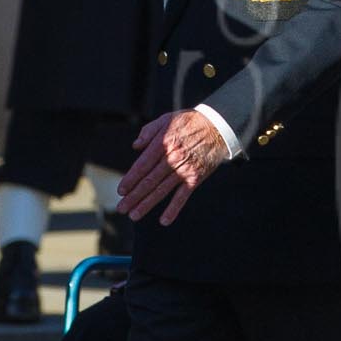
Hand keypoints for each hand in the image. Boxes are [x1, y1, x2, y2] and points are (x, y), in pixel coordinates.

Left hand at [117, 109, 230, 225]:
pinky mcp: (196, 178)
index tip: (121, 191)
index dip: (130, 179)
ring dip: (147, 204)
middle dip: (133, 197)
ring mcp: (184, 170)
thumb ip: (148, 132)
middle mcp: (171, 159)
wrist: (218, 126)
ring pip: (162, 190)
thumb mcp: (166, 119)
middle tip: (122, 208)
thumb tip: (135, 146)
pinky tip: (164, 220)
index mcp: (162, 144)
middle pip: (149, 181)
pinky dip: (174, 209)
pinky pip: (183, 196)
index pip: (142, 166)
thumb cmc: (191, 122)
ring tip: (134, 215)